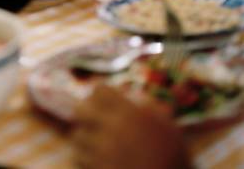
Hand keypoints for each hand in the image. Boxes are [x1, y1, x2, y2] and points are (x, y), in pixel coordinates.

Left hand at [73, 85, 190, 168]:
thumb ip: (148, 106)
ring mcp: (102, 153)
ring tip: (95, 143)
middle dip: (85, 112)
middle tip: (92, 119)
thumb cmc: (174, 161)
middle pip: (80, 109)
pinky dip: (84, 159)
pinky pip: (78, 159)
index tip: (103, 100)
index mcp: (131, 114)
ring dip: (84, 138)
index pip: (99, 90)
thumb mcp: (168, 128)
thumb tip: (129, 92)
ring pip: (77, 136)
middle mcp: (113, 129)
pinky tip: (96, 160)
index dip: (100, 94)